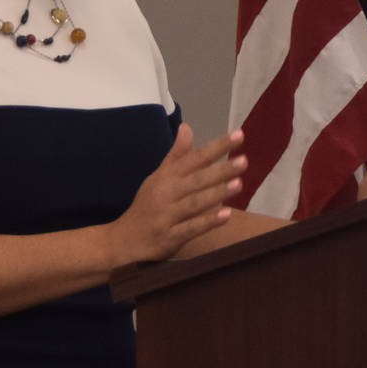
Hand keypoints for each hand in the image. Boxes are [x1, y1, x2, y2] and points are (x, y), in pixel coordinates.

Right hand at [112, 124, 243, 265]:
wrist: (123, 240)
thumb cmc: (147, 206)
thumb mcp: (157, 177)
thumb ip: (176, 155)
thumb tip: (187, 127)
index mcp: (166, 176)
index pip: (194, 157)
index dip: (216, 147)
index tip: (239, 135)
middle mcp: (166, 193)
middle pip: (196, 179)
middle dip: (220, 170)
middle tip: (244, 161)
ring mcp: (167, 216)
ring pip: (194, 202)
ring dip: (216, 193)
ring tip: (239, 184)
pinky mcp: (169, 237)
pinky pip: (190, 228)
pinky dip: (208, 222)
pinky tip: (226, 215)